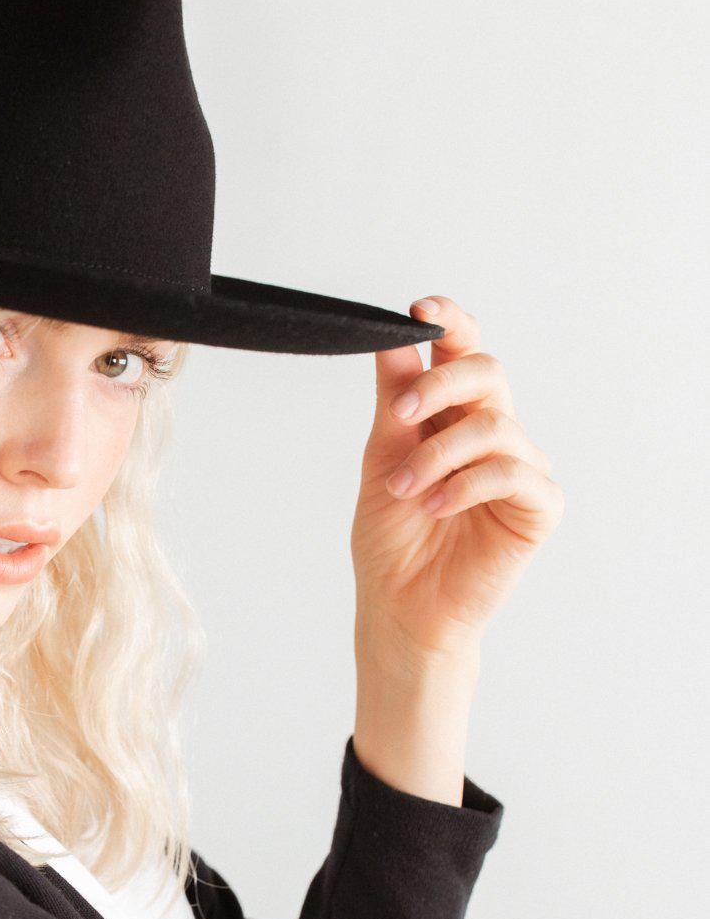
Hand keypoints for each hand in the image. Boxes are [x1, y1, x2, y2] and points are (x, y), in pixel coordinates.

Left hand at [351, 294, 564, 664]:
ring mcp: (518, 468)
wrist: (399, 607)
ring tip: (405, 488)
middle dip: (440, 385)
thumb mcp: (382, 457)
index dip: (450, 323)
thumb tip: (392, 335)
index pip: (462, 352)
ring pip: (495, 426)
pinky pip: (514, 474)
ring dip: (440, 454)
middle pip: (486, 373)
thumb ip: (393, 399)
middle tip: (400, 416)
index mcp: (452, 414)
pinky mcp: (538, 508)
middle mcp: (491, 433)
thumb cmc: (391, 539)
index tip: (420, 310)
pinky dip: (468, 484)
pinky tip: (437, 505)